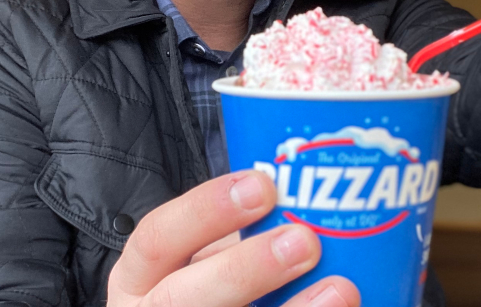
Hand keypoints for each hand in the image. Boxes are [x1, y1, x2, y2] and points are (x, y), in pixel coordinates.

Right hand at [106, 170, 359, 306]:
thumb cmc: (209, 294)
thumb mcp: (202, 264)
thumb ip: (237, 238)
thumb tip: (314, 195)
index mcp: (139, 279)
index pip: (156, 238)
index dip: (205, 210)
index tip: (264, 184)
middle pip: (183, 299)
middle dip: (245, 269)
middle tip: (305, 241)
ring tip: (341, 290)